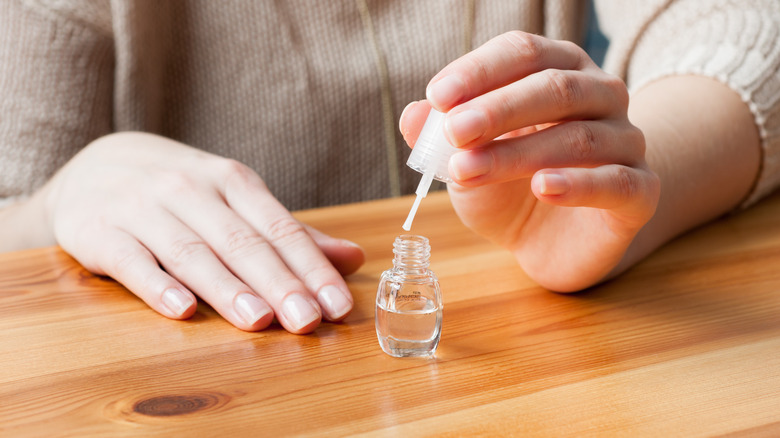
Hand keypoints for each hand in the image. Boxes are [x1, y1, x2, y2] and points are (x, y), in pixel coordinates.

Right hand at [40, 132, 363, 331]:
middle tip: (307, 319)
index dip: (311, 268)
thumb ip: (291, 234)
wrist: (95, 165)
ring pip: (192, 252)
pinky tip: (182, 310)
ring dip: (227, 288)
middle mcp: (191, 190)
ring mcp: (144, 208)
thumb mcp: (236, 199)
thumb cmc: (181, 191)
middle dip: (279, 283)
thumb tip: (353, 257)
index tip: (337, 305)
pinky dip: (156, 284)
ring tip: (260, 320)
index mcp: (232, 181)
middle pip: (242, 242)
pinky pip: (131, 260)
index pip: (280, 228)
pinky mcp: (101, 232)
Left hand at [400, 31, 659, 290]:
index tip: (437, 96)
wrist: (550, 242)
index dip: (480, 71)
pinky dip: (578, 184)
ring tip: (467, 171)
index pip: (524, 52)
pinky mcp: (641, 193)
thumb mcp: (466, 160)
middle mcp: (601, 96)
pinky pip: (617, 182)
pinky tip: (542, 187)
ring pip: (579, 137)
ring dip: (517, 153)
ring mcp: (627, 142)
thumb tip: (413, 114)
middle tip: (453, 131)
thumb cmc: (508, 188)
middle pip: (556, 88)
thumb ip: (440, 137)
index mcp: (560, 70)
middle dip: (498, 109)